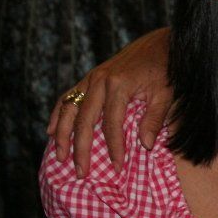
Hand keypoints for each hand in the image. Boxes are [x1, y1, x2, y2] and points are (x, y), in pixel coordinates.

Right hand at [47, 29, 171, 175]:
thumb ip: (154, 119)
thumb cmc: (165, 71)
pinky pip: (68, 97)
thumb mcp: (165, 95)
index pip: (112, 124)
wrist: (161, 44)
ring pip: (69, 109)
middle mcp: (100, 80)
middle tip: (81, 172)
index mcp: (119, 85)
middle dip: (81, 149)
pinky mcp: (90, 77)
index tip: (116, 167)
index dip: (114, 147)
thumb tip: (145, 146)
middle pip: (84, 120)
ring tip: (60, 157)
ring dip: (62, 135)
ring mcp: (92, 78)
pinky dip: (57, 114)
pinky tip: (51, 131)